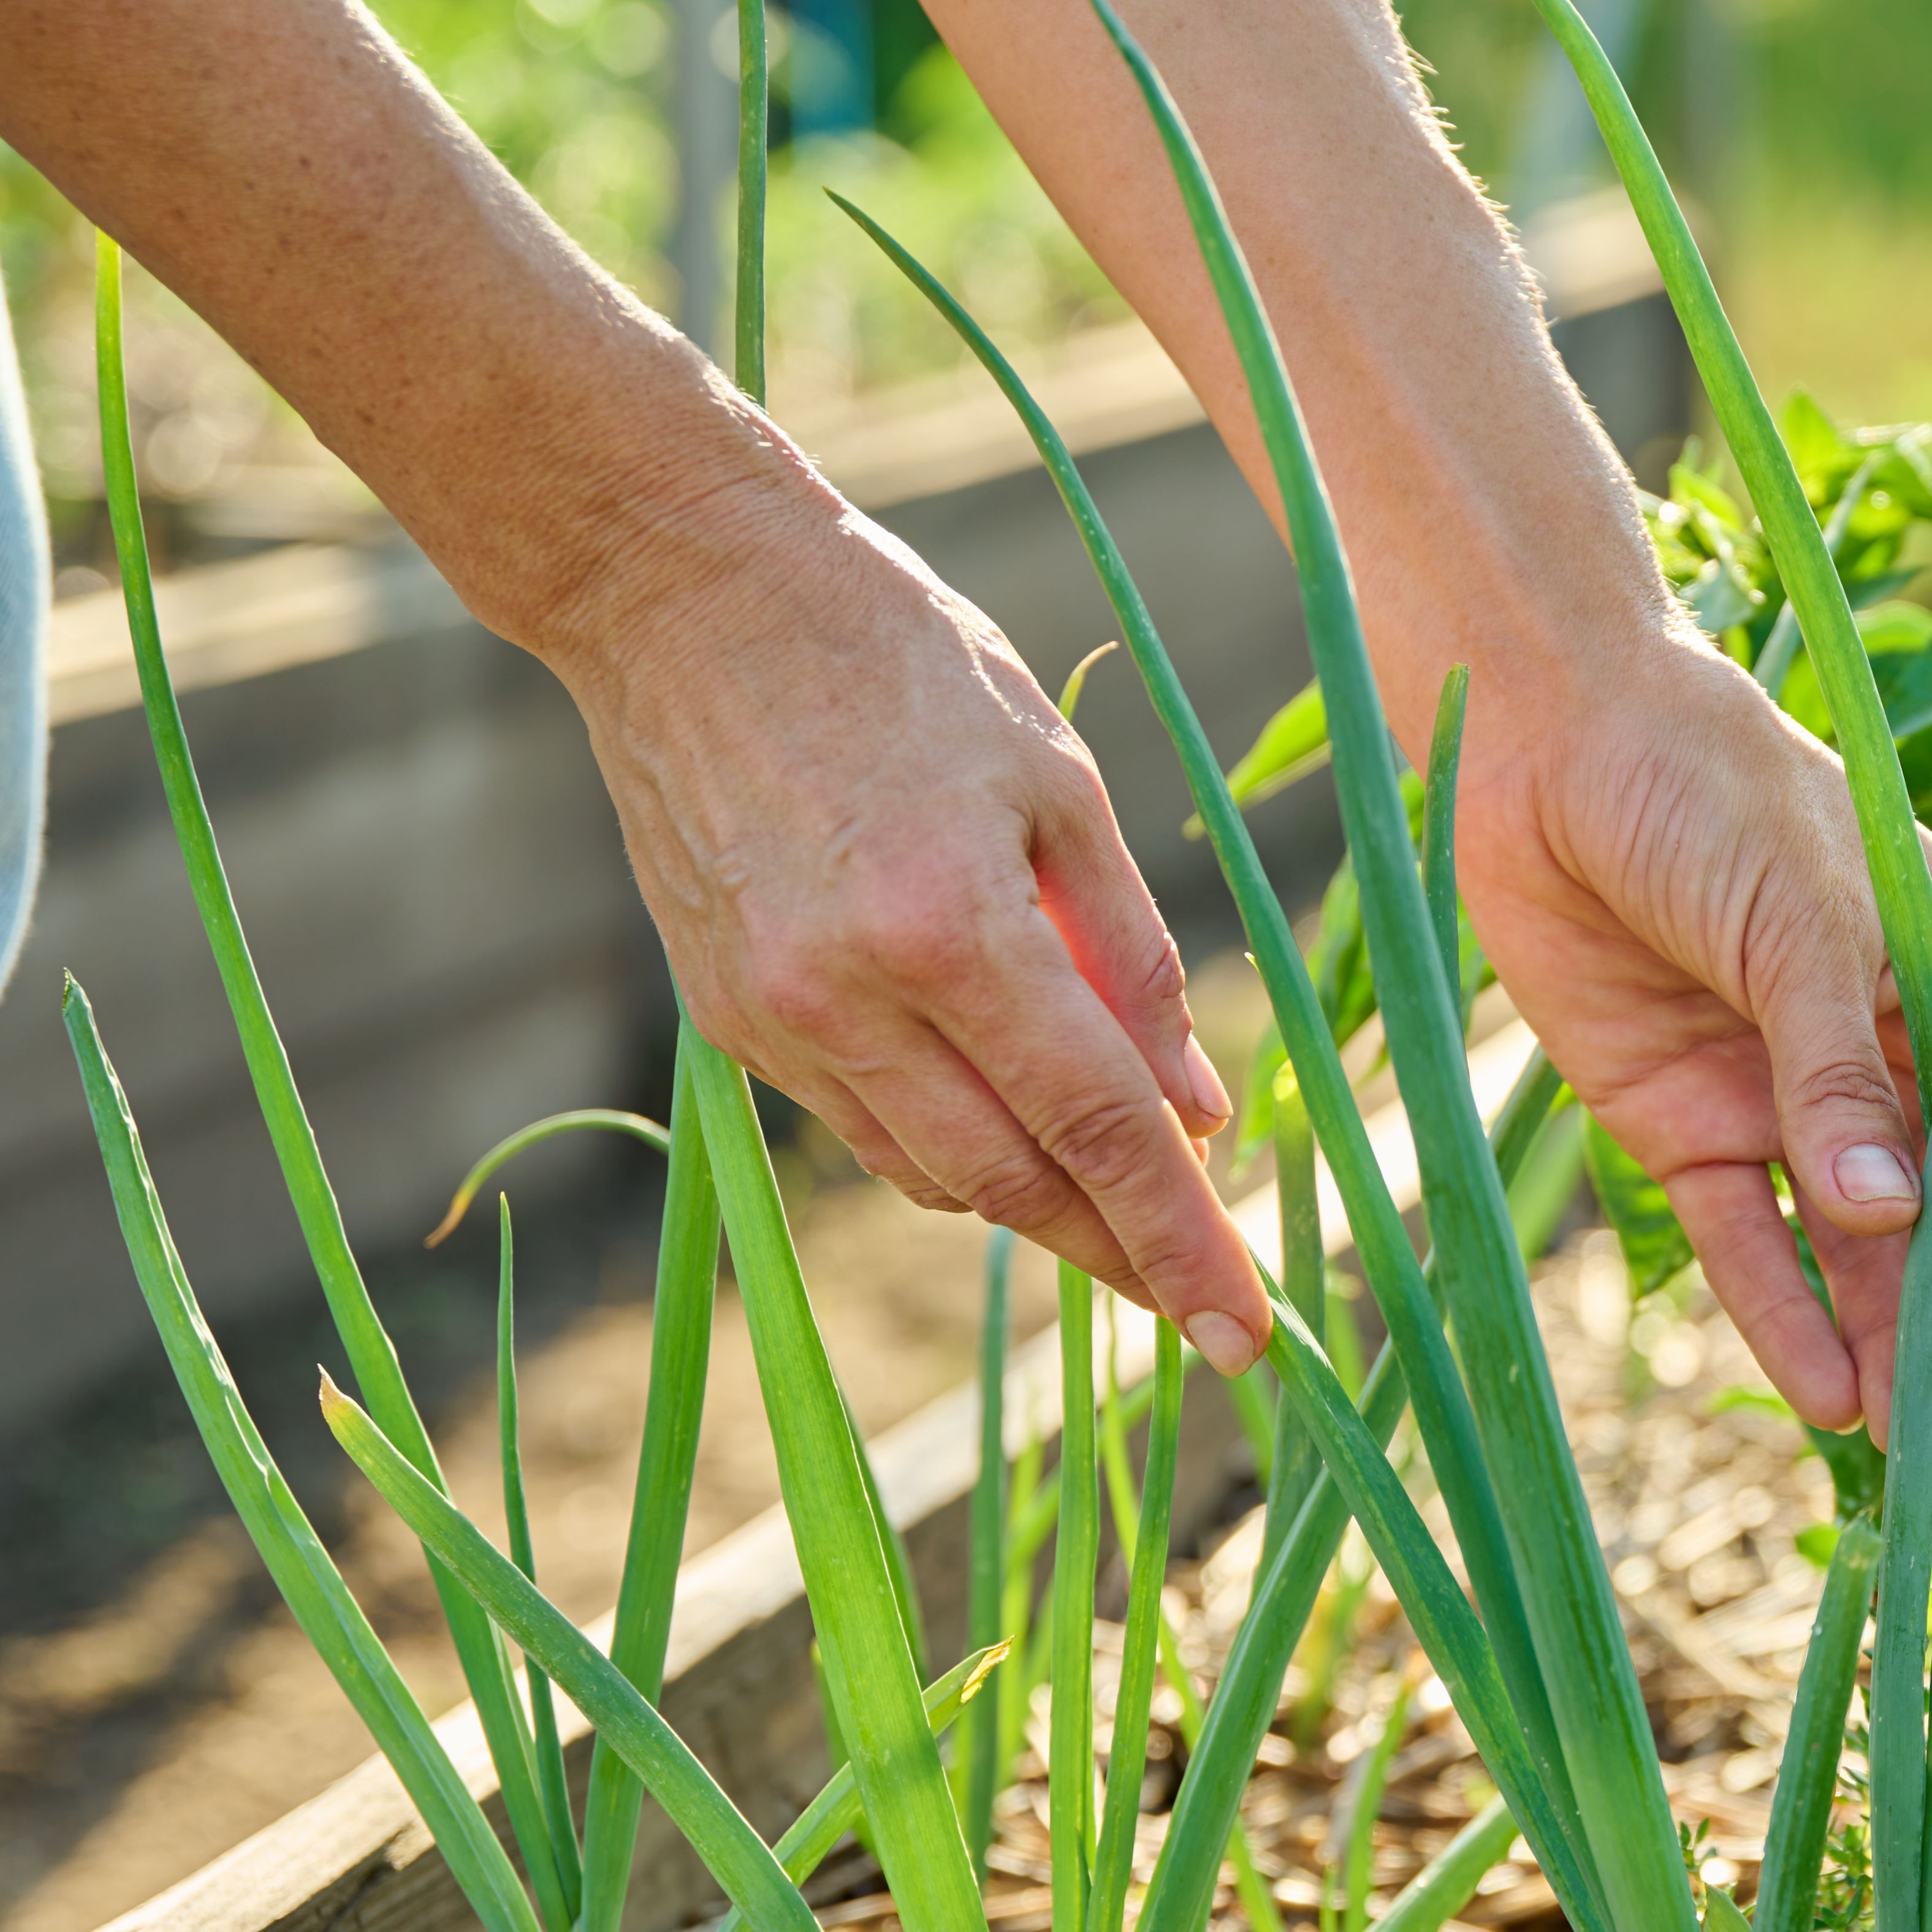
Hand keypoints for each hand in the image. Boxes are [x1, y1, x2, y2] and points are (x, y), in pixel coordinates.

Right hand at [541, 467, 1274, 1372]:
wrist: (683, 596)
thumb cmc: (899, 660)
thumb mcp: (1057, 781)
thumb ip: (1132, 956)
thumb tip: (1197, 1111)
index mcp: (951, 927)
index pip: (1098, 1130)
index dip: (1181, 1241)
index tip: (1248, 1335)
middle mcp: (848, 996)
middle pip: (1015, 1184)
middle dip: (1120, 1252)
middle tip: (1206, 1302)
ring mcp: (774, 1018)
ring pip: (936, 1174)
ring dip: (1039, 1207)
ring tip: (1124, 1212)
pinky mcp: (725, 1017)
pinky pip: (867, 1125)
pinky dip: (953, 1145)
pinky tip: (1010, 1122)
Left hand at [1458, 630, 1931, 1444]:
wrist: (1548, 736)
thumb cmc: (1711, 786)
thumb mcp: (1801, 914)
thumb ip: (1839, 1073)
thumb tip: (1894, 1222)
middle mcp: (1904, 1057)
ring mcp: (1799, 1103)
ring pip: (1876, 1256)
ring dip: (1907, 1353)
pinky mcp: (1690, 1127)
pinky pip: (1752, 1246)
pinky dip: (1788, 1318)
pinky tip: (1829, 1402)